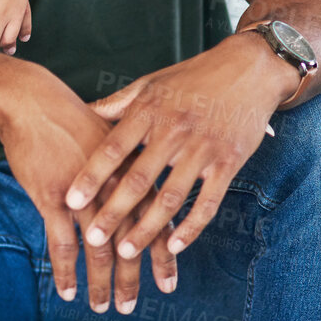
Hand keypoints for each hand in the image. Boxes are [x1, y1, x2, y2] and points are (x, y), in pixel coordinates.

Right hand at [0, 65, 176, 312]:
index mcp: (133, 172)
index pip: (156, 221)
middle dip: (132, 278)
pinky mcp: (53, 197)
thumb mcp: (111, 141)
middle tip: (131, 306)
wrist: (33, 102)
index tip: (168, 284)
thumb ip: (130, 171)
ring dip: (101, 283)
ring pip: (99, 249)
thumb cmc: (71, 122)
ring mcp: (85, 193)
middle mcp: (115, 185)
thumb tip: (144, 200)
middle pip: (131, 241)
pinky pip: (62, 244)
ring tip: (102, 307)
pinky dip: (66, 271)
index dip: (162, 255)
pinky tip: (68, 292)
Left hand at [65, 36, 293, 262]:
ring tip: (126, 252)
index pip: (113, 149)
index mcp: (149, 110)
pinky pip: (208, 201)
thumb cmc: (193, 76)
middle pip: (138, 179)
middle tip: (93, 239)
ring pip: (171, 196)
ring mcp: (203, 148)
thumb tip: (81, 113)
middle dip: (113, 212)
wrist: (250, 67)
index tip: (70, 201)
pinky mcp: (228, 162)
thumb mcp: (151, 83)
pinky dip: (191, 227)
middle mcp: (174, 130)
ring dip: (148, 229)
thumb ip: (117, 104)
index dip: (91, 177)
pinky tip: (175, 246)